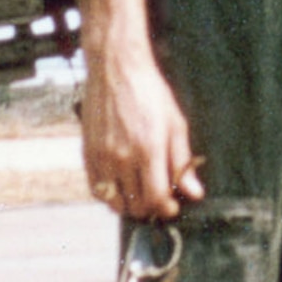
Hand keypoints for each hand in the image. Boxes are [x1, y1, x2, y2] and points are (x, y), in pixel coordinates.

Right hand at [82, 48, 201, 221]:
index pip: (156, 197)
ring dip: (129, 206)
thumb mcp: (176, 125)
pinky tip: (122, 190)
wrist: (117, 73)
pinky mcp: (87, 154)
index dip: (166, 208)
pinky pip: (96, 189)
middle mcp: (122, 158)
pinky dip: (109, 196)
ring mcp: (102, 157)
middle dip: (150, 208)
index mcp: (149, 150)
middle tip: (159, 203)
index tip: (172, 207)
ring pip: (113, 201)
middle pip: (135, 202)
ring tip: (141, 199)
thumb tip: (195, 192)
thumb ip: (183, 162)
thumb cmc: (151, 95)